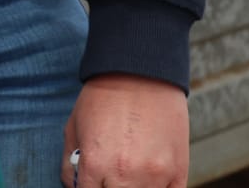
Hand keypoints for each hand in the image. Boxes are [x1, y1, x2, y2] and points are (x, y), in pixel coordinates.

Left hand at [61, 74, 187, 186]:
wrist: (141, 71)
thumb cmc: (104, 98)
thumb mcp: (74, 127)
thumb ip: (70, 165)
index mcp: (93, 164)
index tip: (94, 182)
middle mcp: (123, 175)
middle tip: (112, 175)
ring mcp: (153, 175)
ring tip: (130, 172)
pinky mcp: (178, 171)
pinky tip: (149, 178)